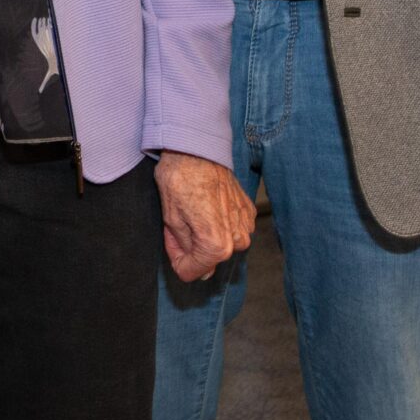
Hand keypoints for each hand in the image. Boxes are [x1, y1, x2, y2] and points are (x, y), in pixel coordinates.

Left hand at [156, 150, 254, 281]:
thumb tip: (191, 268)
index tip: (171, 241)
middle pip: (208, 260)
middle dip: (190, 248)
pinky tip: (207, 206)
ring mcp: (246, 226)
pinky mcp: (249, 212)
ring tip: (192, 212)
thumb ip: (183, 248)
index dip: (177, 259)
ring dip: (206, 236)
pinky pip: (232, 230)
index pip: (191, 272)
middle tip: (178, 223)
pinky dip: (219, 224)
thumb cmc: (180, 179)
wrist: (198, 148)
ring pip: (222, 246)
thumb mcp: (171, 218)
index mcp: (215, 245)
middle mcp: (237, 240)